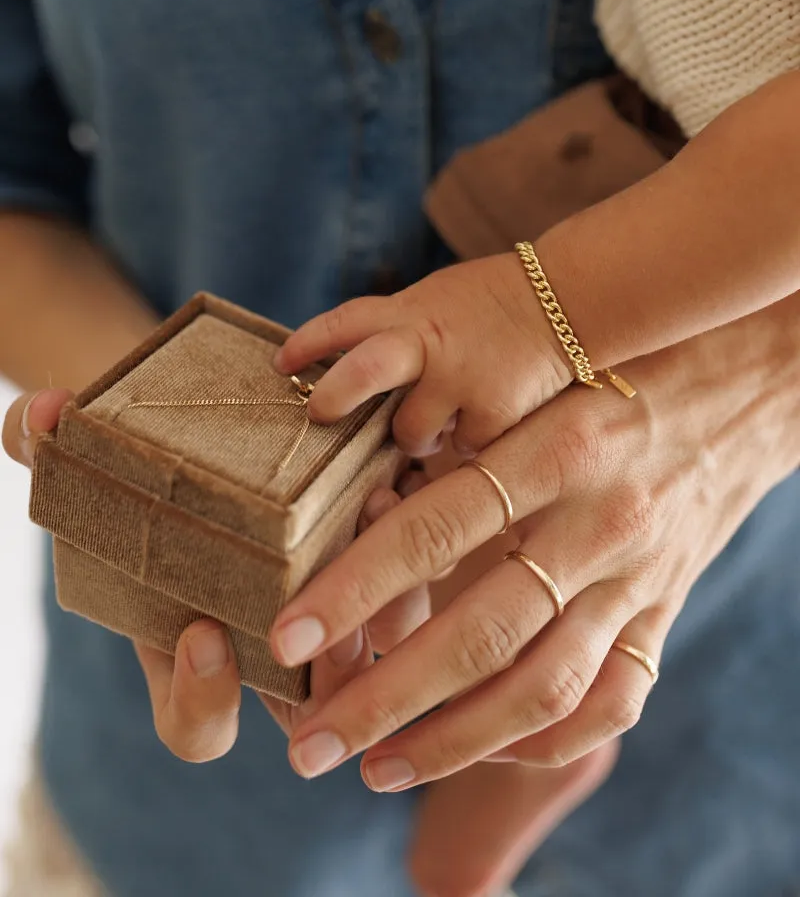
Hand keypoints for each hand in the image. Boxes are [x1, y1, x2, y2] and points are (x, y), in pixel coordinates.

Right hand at [2, 390, 430, 760]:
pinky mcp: (369, 550)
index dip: (202, 699)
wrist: (198, 430)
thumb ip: (49, 444)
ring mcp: (323, 607)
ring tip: (374, 528)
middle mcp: (264, 645)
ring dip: (384, 608)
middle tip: (326, 625)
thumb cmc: (137, 466)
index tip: (203, 634)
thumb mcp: (87, 454)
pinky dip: (409, 539)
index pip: (197, 726)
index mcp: (191, 652)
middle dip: (326, 676)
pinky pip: (404, 576)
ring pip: (372, 646)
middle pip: (309, 706)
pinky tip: (391, 481)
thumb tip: (41, 415)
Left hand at [268, 296, 799, 787]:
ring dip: (452, 741)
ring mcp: (638, 579)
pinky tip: (475, 749)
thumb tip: (354, 518)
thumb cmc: (607, 377)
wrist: (737, 387)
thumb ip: (458, 452)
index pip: (436, 527)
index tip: (285, 634)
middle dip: (385, 697)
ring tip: (376, 768)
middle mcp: (599, 521)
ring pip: (542, 687)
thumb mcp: (534, 390)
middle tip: (309, 745)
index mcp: (554, 449)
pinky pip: (606, 705)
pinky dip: (537, 742)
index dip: (355, 586)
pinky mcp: (662, 616)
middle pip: (482, 631)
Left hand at [275, 254, 571, 457]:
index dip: (310, 342)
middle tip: (318, 415)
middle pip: (367, 368)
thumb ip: (394, 330)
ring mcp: (462, 378)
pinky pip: (462, 448)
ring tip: (433, 428)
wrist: (565, 300)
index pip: (347, 322)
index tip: (281, 363)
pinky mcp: (495, 411)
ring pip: (410, 432)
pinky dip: (465, 445)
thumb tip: (346, 370)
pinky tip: (482, 425)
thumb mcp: (434, 301)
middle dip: (335, 396)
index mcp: (410, 312)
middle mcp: (430, 343)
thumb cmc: (488, 305)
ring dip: (414, 439)